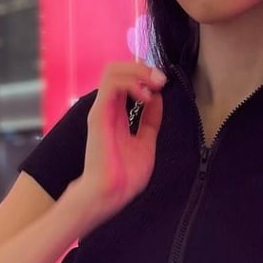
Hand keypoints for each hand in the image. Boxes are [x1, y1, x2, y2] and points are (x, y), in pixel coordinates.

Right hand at [78, 60, 165, 218]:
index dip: (145, 75)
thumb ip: (150, 121)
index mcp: (117, 115)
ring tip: (154, 85)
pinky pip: (112, 84)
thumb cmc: (124, 177)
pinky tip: (145, 96)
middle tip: (161, 80)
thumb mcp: (146, 143)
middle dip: (143, 67)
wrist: (111, 194)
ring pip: (113, 70)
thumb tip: (158, 99)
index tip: (163, 84)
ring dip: (138, 71)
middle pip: (118, 69)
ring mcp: (102, 110)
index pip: (126, 80)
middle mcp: (108, 108)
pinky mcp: (99, 114)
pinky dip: (131, 83)